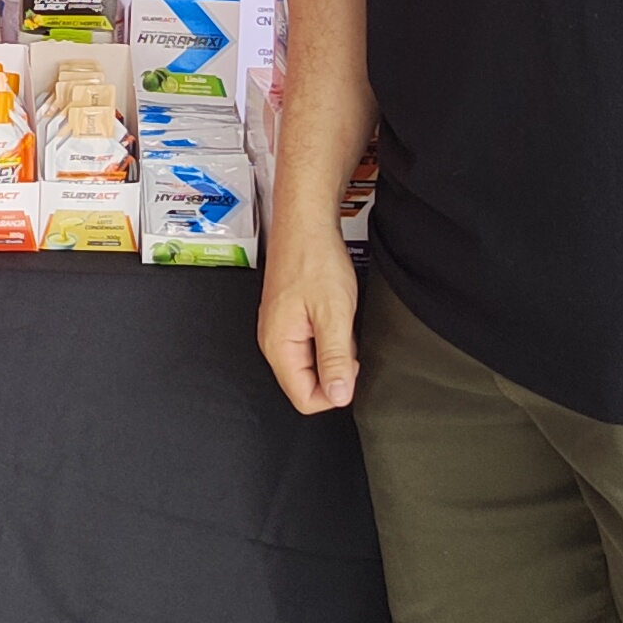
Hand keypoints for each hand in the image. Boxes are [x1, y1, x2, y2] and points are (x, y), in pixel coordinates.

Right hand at [256, 198, 360, 413]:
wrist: (305, 225)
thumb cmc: (314, 260)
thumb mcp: (334, 314)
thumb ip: (335, 360)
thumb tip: (338, 396)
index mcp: (278, 345)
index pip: (303, 398)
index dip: (334, 392)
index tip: (350, 367)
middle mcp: (273, 341)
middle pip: (305, 384)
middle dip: (334, 370)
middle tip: (346, 338)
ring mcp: (279, 329)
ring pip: (309, 364)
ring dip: (332, 352)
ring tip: (339, 321)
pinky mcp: (288, 319)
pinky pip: (309, 345)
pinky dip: (327, 337)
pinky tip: (334, 315)